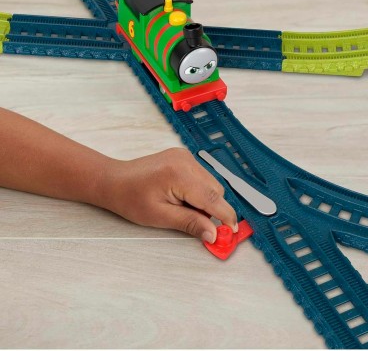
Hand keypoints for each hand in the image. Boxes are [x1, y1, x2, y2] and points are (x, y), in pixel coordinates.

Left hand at [102, 148, 237, 242]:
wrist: (114, 180)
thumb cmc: (130, 198)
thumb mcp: (160, 216)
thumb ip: (190, 223)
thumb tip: (213, 233)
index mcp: (179, 174)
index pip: (213, 197)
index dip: (225, 216)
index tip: (230, 231)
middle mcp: (186, 160)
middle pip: (216, 189)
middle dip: (213, 209)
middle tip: (199, 224)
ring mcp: (185, 156)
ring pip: (211, 183)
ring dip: (206, 200)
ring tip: (182, 208)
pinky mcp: (184, 157)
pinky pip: (202, 177)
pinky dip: (199, 190)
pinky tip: (183, 197)